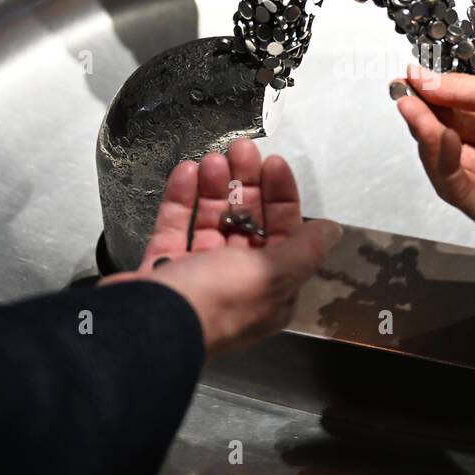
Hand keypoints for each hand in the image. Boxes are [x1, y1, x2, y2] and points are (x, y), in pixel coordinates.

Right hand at [100, 138, 341, 356]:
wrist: (141, 327)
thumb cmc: (215, 298)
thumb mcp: (272, 275)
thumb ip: (305, 250)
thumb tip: (333, 231)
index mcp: (269, 291)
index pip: (285, 235)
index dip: (281, 198)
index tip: (273, 163)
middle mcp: (236, 284)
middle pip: (247, 224)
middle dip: (246, 185)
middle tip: (241, 148)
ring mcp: (196, 276)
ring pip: (211, 222)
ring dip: (214, 187)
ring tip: (212, 157)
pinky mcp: (161, 268)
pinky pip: (175, 227)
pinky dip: (181, 199)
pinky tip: (187, 171)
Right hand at [393, 65, 474, 241]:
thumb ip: (458, 92)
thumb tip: (417, 78)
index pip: (460, 126)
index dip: (433, 107)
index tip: (408, 85)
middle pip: (449, 150)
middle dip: (425, 123)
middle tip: (404, 97)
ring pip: (447, 172)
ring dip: (429, 140)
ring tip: (417, 112)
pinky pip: (459, 191)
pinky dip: (444, 162)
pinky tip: (441, 135)